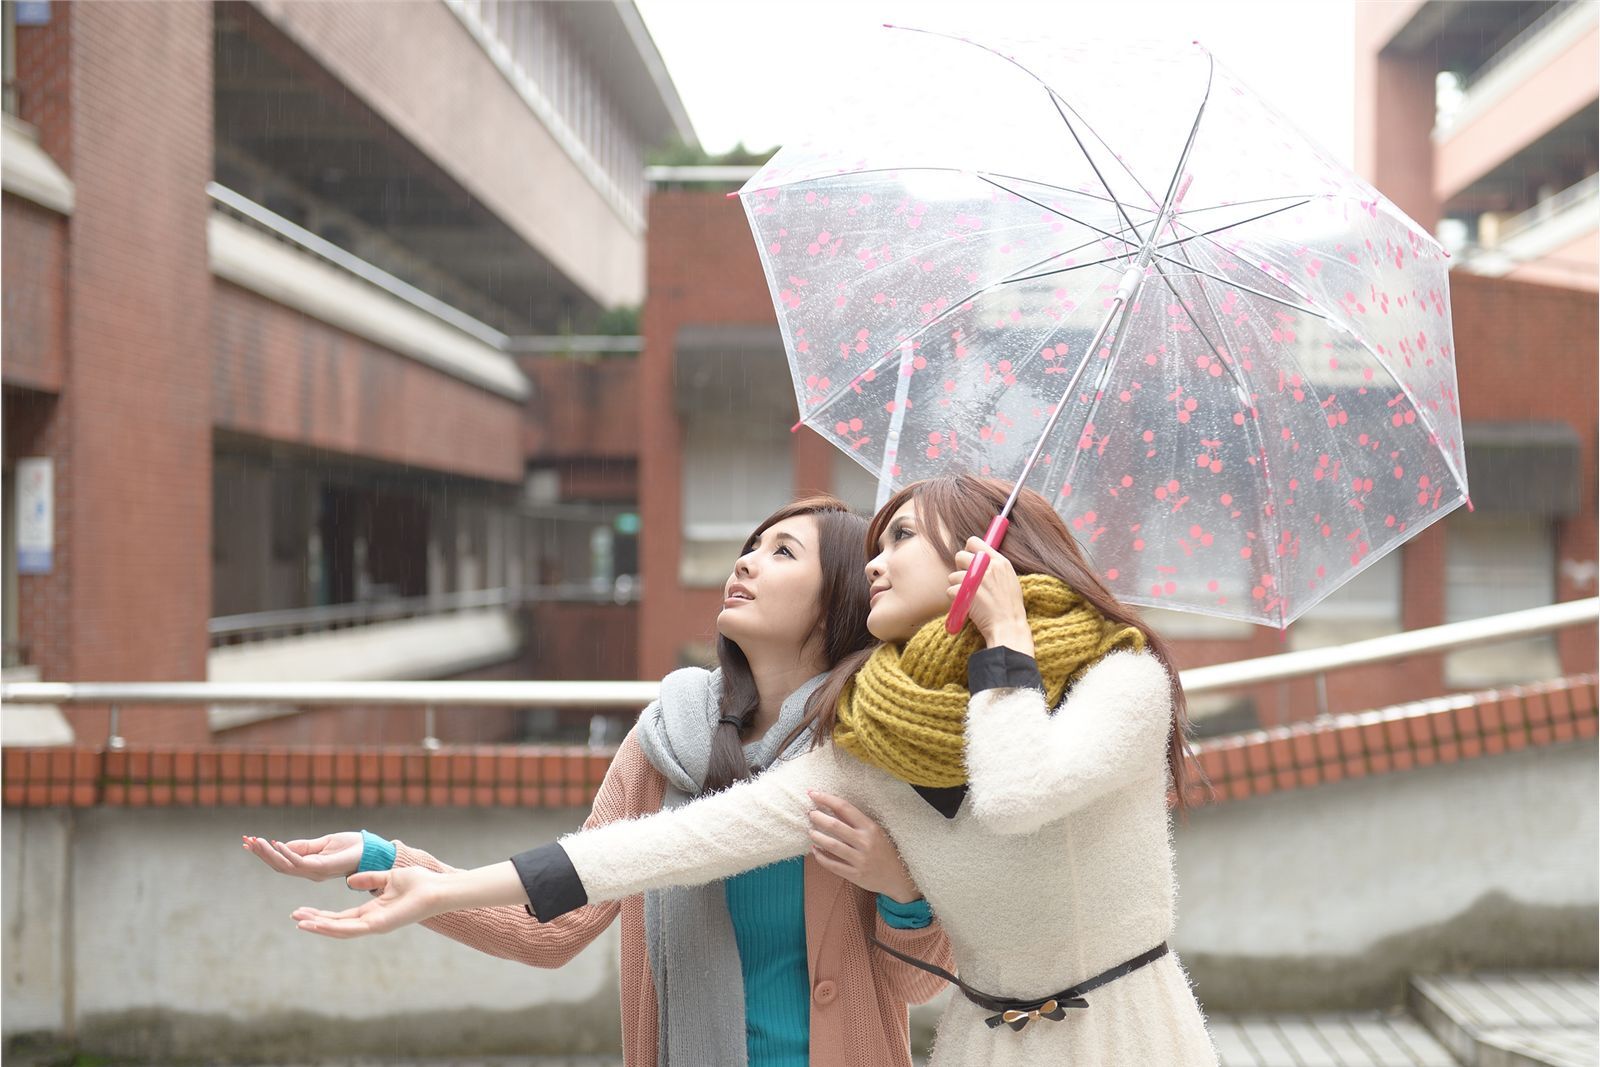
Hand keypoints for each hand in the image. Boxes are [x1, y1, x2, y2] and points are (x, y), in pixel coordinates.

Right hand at [243, 832, 363, 881]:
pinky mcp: (321, 868)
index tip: (249, 842)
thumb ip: (304, 846)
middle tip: (245, 841)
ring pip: (284, 865)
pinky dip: (286, 853)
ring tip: (254, 842)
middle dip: (261, 854)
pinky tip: (276, 844)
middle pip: (278, 865)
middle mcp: (308, 871)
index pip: (281, 860)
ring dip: (268, 853)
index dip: (265, 852)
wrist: (371, 851)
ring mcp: (314, 871)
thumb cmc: (351, 846)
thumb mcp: (324, 843)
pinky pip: (299, 862)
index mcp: (308, 865)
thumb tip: (282, 845)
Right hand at [291, 867, 446, 937]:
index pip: (341, 917)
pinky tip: (316, 924)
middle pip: (336, 925)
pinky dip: (332, 927)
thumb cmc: (419, 883)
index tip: (303, 911)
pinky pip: (351, 928)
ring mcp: (374, 926)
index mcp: (372, 912)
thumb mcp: (388, 879)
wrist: (436, 888)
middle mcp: (371, 921)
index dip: (321, 916)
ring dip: (319, 927)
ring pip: (340, 930)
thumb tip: (352, 881)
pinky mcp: (379, 926)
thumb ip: (369, 880)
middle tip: (294, 917)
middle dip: (315, 922)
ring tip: (299, 923)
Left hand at [806, 790, 920, 903]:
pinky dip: (821, 857)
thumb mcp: (876, 831)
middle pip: (835, 826)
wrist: (898, 877)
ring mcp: (860, 860)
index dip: (826, 799)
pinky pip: (833, 865)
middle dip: (819, 817)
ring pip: (832, 845)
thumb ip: (856, 821)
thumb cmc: (884, 850)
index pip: (845, 808)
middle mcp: (865, 842)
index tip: (813, 794)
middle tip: (810, 814)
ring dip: (817, 836)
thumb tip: (831, 807)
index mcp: (870, 827)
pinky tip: (815, 850)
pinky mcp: (855, 875)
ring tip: (811, 831)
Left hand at [949, 536, 1032, 655]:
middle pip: (959, 556)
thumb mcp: (1009, 580)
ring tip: (971, 599)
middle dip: (960, 569)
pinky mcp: (966, 592)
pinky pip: (951, 591)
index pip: (974, 541)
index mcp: (999, 561)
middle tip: (966, 581)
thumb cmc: (1009, 607)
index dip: (968, 551)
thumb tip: (980, 557)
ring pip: (953, 576)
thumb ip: (995, 567)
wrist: (1008, 627)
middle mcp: (988, 566)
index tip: (969, 560)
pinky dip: (956, 600)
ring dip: (958, 588)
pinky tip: (968, 607)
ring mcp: (976, 579)